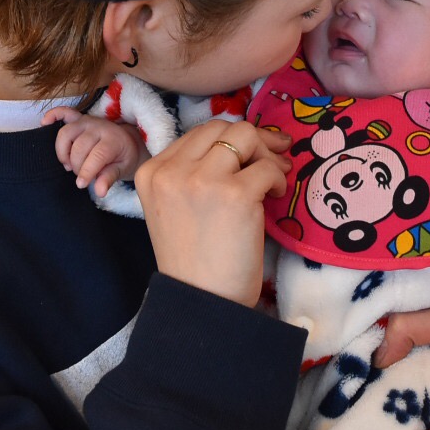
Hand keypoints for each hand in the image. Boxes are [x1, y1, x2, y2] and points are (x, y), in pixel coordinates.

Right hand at [43, 108, 147, 196]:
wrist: (128, 142)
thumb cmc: (124, 158)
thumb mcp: (123, 170)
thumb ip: (110, 178)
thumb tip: (99, 191)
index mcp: (113, 140)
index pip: (96, 156)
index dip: (86, 172)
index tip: (81, 184)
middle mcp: (99, 127)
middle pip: (79, 147)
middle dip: (76, 165)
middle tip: (79, 174)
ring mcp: (87, 120)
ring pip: (66, 133)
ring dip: (62, 152)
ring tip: (68, 163)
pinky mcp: (79, 117)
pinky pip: (63, 112)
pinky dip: (53, 115)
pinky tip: (45, 123)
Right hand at [134, 119, 292, 306]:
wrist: (202, 302)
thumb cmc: (193, 260)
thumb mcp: (174, 207)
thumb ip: (191, 173)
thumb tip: (242, 141)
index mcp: (151, 172)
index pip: (198, 134)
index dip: (230, 139)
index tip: (251, 151)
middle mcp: (172, 171)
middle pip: (222, 127)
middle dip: (252, 139)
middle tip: (273, 157)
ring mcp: (203, 180)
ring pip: (245, 135)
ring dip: (267, 154)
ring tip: (273, 180)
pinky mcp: (235, 194)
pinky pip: (268, 167)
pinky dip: (278, 179)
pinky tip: (274, 198)